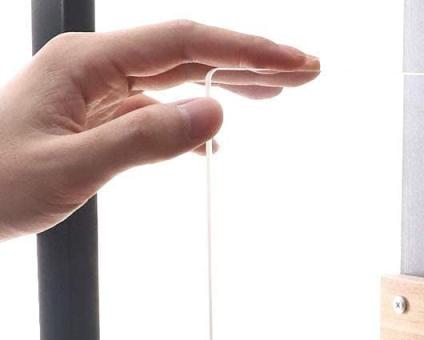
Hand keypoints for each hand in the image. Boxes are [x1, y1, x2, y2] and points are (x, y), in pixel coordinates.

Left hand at [0, 20, 318, 239]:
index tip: (295, 65)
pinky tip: (217, 128)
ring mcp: (96, 91)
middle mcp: (94, 66)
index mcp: (87, 62)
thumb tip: (216, 114)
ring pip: (176, 77)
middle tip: (305, 72)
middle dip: (250, 60)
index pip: (186, 44)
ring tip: (279, 90)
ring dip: (229, 81)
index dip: (247, 52)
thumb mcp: (73, 166)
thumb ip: (146, 139)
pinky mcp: (97, 118)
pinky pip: (157, 106)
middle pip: (188, 52)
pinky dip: (195, 114)